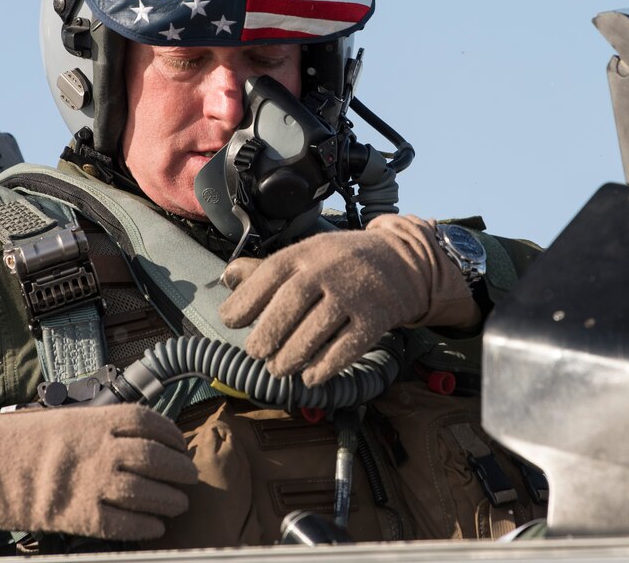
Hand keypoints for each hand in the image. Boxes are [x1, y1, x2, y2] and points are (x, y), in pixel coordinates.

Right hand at [0, 403, 196, 540]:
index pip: (149, 422)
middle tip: (190, 477)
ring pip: (145, 491)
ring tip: (178, 503)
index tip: (181, 444)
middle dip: (180, 469)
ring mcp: (88, 482)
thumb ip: (99, 428)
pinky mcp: (76, 515)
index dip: (171, 434)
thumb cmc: (18, 441)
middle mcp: (98, 448)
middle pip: (155, 457)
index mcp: (94, 420)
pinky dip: (144, 526)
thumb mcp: (63, 420)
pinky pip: (122, 524)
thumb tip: (139, 439)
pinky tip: (155, 527)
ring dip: (169, 499)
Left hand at [219, 214, 479, 385]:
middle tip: (255, 352)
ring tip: (278, 368)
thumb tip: (226, 278)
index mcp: (305, 252)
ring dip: (292, 354)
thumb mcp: (306, 254)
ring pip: (318, 327)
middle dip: (268, 332)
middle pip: (291, 302)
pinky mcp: (375, 318)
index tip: (229, 322)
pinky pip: (348, 346)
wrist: (401, 261)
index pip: (269, 274)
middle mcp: (328, 270)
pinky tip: (310, 377)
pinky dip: (326, 365)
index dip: (245, 300)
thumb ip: (266, 270)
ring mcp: (354, 294)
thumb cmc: (342, 262)